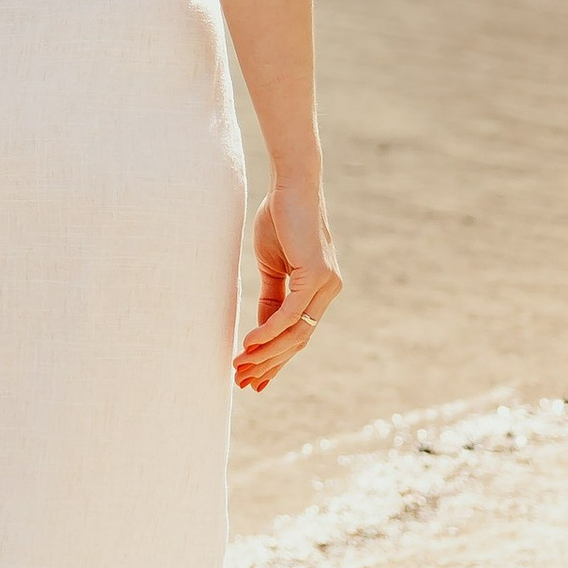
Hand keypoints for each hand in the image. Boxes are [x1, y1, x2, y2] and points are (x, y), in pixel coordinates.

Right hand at [237, 177, 339, 395]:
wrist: (291, 185)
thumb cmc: (280, 218)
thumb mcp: (271, 266)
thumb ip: (271, 296)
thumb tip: (261, 328)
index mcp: (318, 290)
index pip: (298, 333)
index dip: (275, 357)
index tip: (253, 377)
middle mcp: (328, 291)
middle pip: (298, 340)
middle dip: (269, 365)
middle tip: (244, 383)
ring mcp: (326, 285)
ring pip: (296, 332)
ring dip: (266, 353)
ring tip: (240, 367)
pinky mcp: (317, 275)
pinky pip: (291, 313)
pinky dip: (270, 330)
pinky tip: (250, 344)